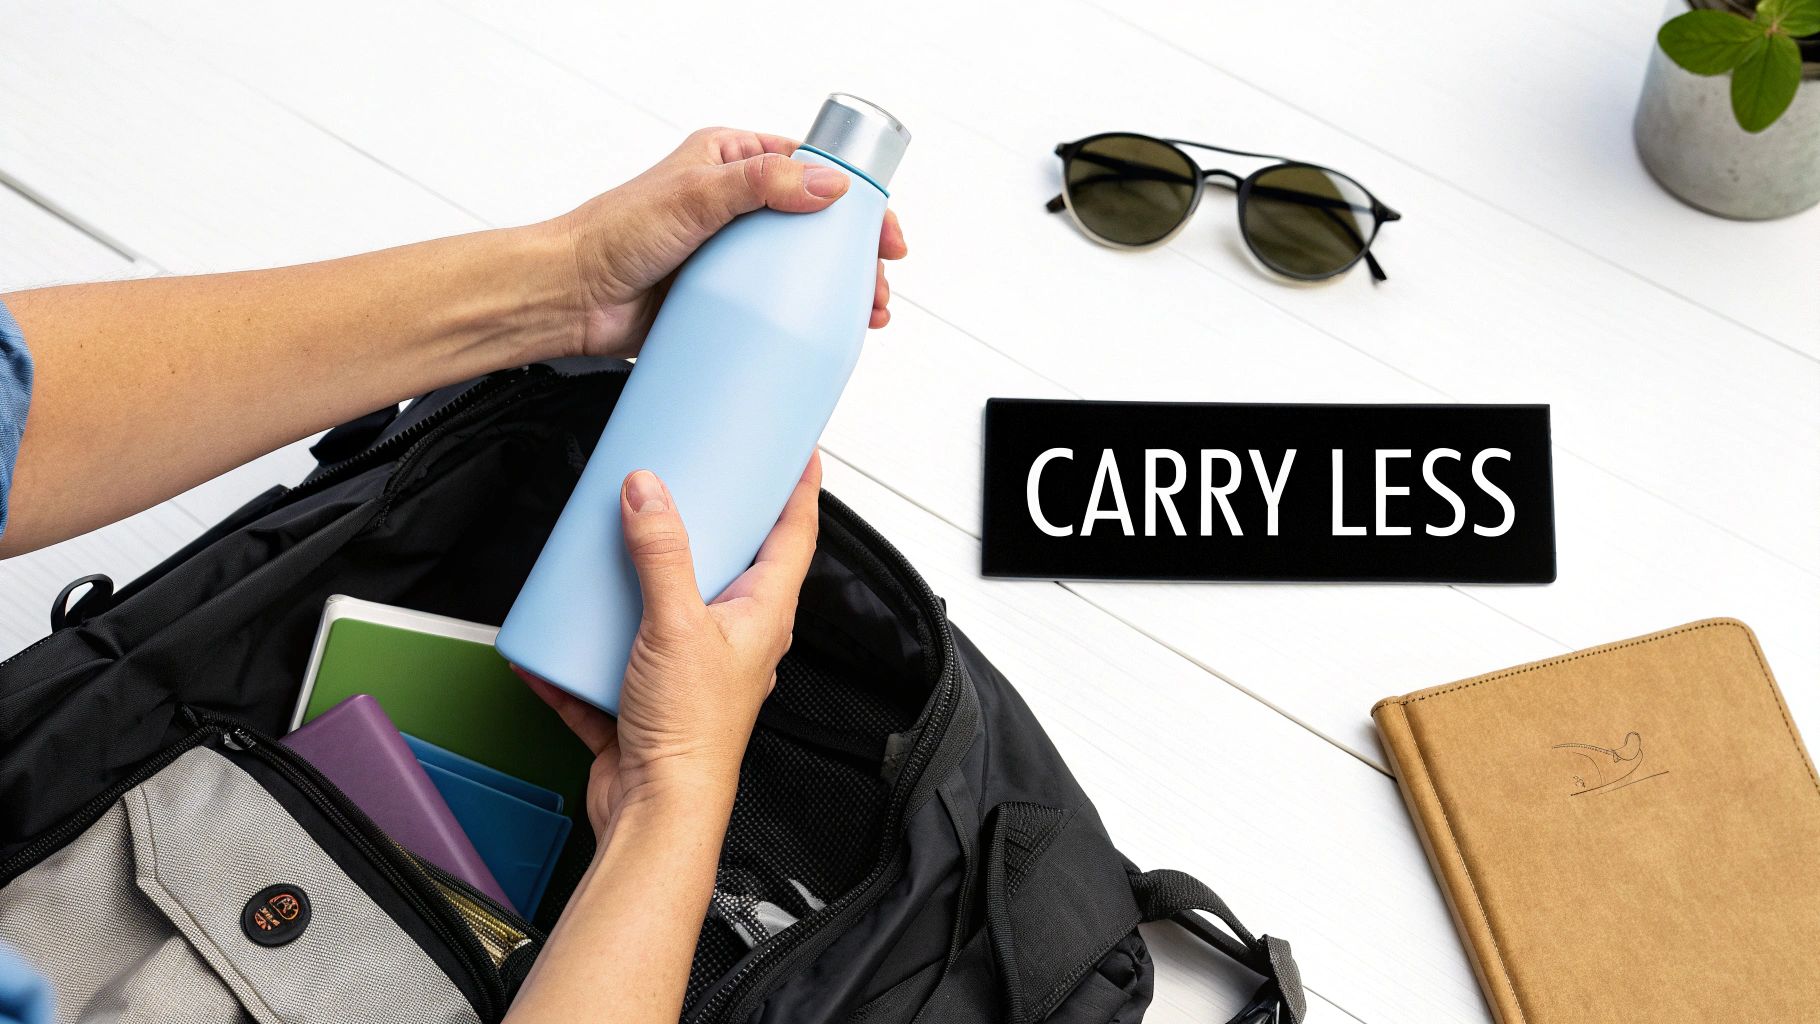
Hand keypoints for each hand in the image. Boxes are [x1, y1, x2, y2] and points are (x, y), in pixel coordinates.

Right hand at [523, 453, 821, 841]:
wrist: (656, 814)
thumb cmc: (691, 735)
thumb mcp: (675, 625)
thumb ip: (661, 556)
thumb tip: (649, 493)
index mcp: (762, 616)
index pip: (794, 537)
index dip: (798, 491)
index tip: (797, 451)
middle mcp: (733, 639)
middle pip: (724, 568)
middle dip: (700, 529)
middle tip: (679, 487)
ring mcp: (688, 669)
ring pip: (661, 611)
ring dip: (631, 586)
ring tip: (602, 553)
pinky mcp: (644, 699)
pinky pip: (608, 662)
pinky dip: (579, 653)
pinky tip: (548, 641)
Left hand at [555, 128, 908, 359]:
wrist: (570, 298)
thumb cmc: (611, 235)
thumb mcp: (693, 194)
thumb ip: (761, 183)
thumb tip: (828, 186)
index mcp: (730, 162)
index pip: (810, 169)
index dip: (854, 197)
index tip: (881, 227)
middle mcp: (734, 206)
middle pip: (816, 226)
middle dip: (856, 255)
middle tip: (879, 282)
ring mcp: (730, 256)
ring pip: (801, 271)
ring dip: (838, 292)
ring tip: (867, 315)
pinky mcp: (722, 299)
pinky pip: (774, 308)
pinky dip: (804, 321)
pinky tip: (826, 336)